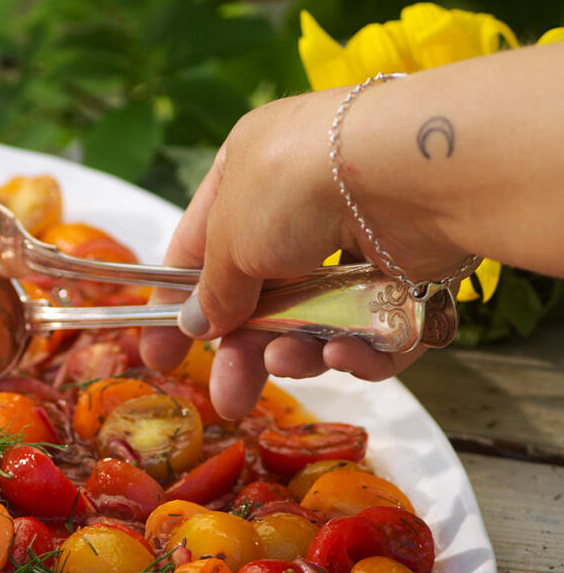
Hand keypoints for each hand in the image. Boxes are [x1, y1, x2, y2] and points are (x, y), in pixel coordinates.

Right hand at [139, 89, 458, 418]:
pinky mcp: (410, 272)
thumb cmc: (297, 185)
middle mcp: (302, 203)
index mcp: (249, 174)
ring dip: (298, 351)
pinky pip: (374, 329)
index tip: (162, 355)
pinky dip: (358, 350)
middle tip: (229, 399)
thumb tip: (197, 325)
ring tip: (288, 363)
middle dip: (244, 353)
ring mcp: (360, 237)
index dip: (179, 305)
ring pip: (317, 320)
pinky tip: (346, 353)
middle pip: (262, 297)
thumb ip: (211, 292)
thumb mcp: (229, 240)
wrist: (410, 175)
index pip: (201, 248)